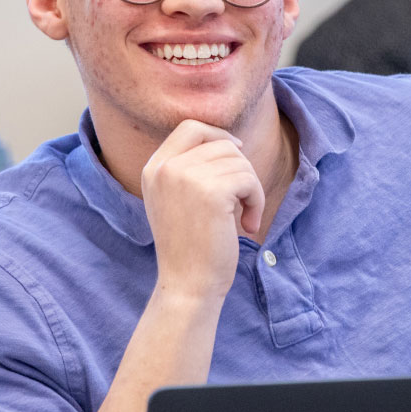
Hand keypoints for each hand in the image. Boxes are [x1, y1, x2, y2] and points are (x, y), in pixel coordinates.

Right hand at [141, 120, 264, 301]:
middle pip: (220, 143)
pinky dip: (256, 201)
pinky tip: (249, 224)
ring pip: (238, 161)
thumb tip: (229, 141)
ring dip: (250, 188)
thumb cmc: (189, 247)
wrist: (187, 284)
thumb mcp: (175, 200)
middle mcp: (165, 168)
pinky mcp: (211, 191)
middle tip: (242, 199)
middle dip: (240, 168)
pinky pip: (248, 180)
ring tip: (245, 216)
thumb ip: (188, 169)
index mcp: (153, 168)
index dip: (218, 135)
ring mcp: (186, 177)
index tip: (236, 154)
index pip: (190, 127)